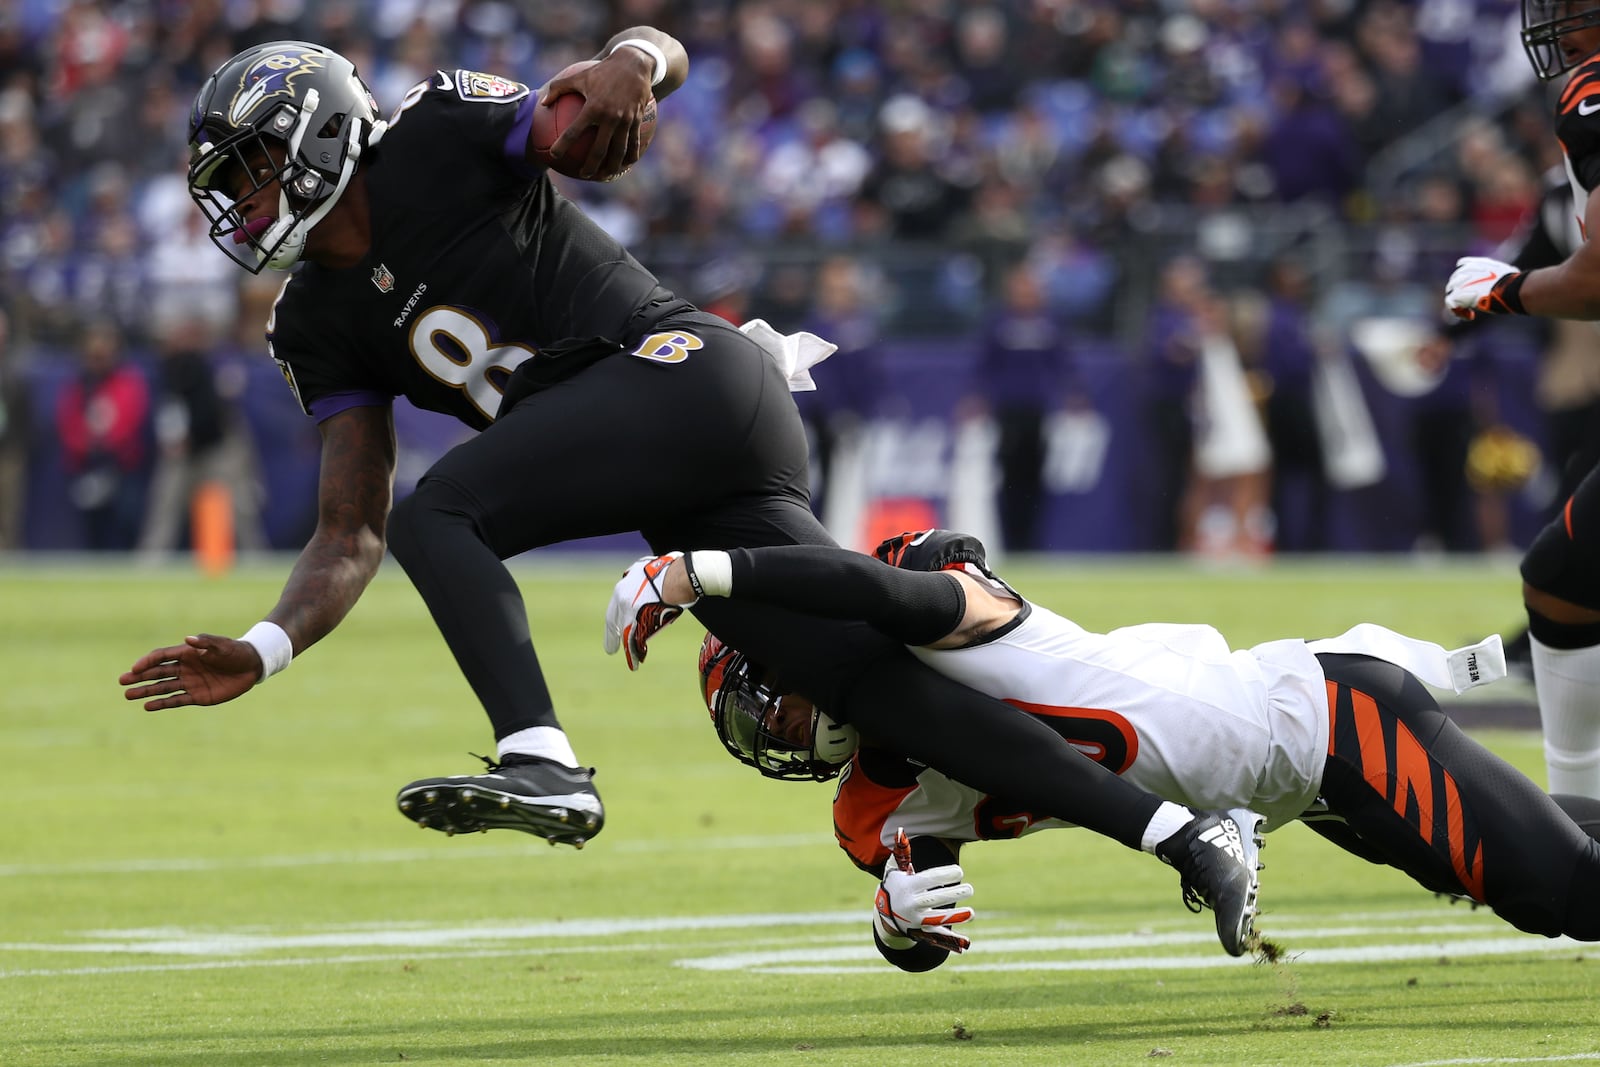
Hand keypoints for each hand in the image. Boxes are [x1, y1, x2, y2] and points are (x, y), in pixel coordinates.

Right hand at [119, 635, 263, 710]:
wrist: (252, 666)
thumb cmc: (236, 652)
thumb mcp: (222, 646)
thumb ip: (206, 643)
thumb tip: (188, 639)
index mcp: (187, 653)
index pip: (161, 656)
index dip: (147, 662)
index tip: (134, 668)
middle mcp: (185, 668)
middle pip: (157, 672)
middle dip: (139, 677)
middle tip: (122, 681)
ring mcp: (190, 682)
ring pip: (163, 687)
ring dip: (146, 691)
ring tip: (128, 695)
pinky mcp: (197, 696)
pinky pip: (176, 701)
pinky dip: (162, 704)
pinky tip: (147, 706)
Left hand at [542, 50, 654, 179]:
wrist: (634, 64)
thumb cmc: (602, 70)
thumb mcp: (579, 76)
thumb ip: (559, 88)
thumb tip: (543, 103)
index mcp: (593, 107)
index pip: (574, 131)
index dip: (562, 144)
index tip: (553, 155)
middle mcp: (609, 117)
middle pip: (599, 149)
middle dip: (591, 165)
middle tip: (584, 175)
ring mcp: (625, 121)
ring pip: (618, 151)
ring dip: (612, 166)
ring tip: (605, 176)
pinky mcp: (636, 121)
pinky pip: (634, 143)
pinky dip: (630, 157)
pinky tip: (626, 165)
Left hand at [603, 552, 688, 670]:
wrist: (683, 576)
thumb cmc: (673, 570)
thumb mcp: (647, 569)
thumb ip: (638, 579)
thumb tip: (637, 581)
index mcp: (623, 588)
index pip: (614, 608)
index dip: (613, 622)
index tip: (613, 631)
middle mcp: (623, 598)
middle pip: (614, 622)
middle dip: (612, 638)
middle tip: (610, 649)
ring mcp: (632, 610)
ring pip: (626, 633)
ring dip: (628, 649)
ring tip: (631, 661)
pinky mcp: (643, 620)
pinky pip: (634, 640)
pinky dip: (634, 654)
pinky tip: (635, 662)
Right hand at [873, 828, 974, 952]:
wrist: (885, 915)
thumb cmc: (895, 886)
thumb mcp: (895, 870)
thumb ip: (901, 852)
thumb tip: (900, 829)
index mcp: (907, 887)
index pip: (928, 880)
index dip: (944, 875)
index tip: (959, 871)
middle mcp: (911, 904)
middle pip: (934, 899)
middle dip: (953, 894)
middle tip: (970, 889)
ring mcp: (916, 920)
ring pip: (937, 919)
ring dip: (955, 917)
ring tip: (972, 912)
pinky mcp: (922, 931)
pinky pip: (938, 935)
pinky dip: (951, 939)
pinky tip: (967, 940)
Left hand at [1444, 256, 1524, 319]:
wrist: (1508, 289)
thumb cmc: (1512, 283)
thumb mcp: (1507, 272)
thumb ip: (1498, 273)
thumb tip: (1511, 275)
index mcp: (1476, 264)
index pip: (1461, 265)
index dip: (1464, 276)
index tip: (1472, 287)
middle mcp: (1465, 271)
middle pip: (1454, 281)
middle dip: (1462, 292)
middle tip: (1473, 303)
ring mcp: (1459, 282)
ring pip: (1451, 292)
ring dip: (1460, 303)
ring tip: (1471, 312)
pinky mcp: (1458, 294)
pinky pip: (1451, 304)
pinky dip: (1458, 311)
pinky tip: (1470, 316)